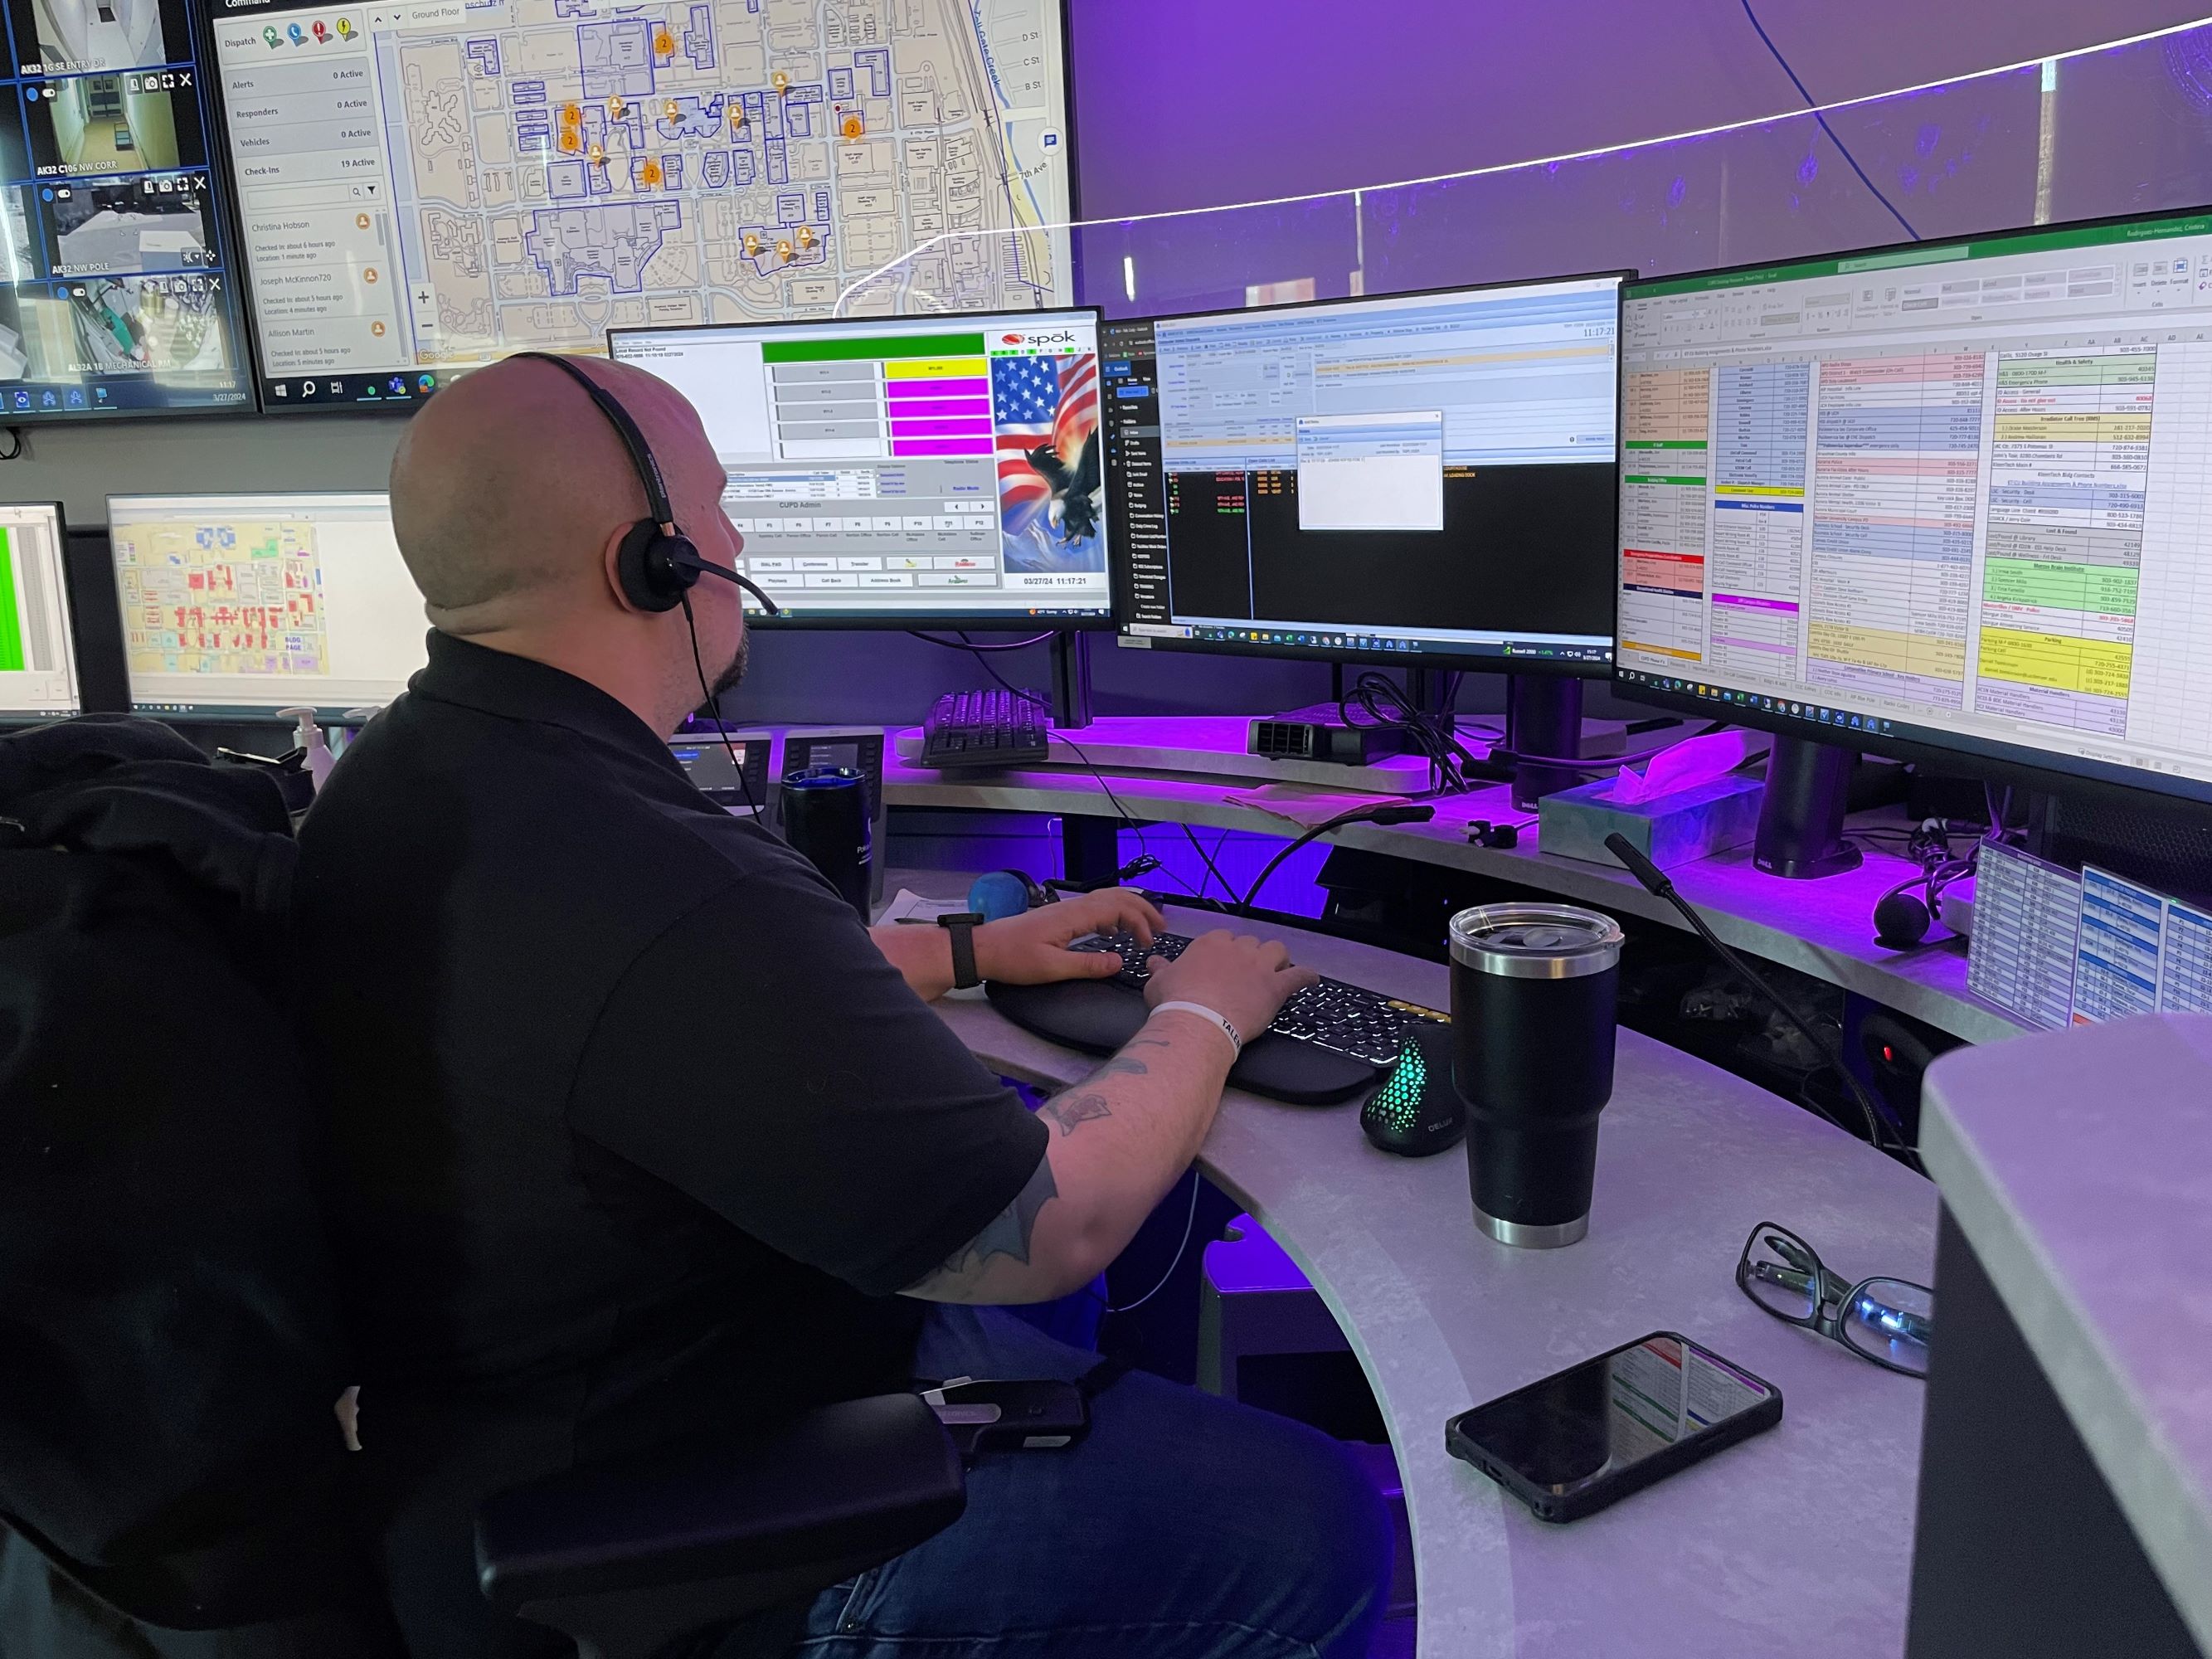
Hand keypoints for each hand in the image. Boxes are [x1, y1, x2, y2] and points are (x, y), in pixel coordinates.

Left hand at [971, 888, 1167, 985]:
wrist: (983, 948)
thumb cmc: (1013, 959)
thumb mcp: (1052, 968)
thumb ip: (1088, 965)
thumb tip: (1119, 961)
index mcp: (1073, 916)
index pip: (1117, 907)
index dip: (1140, 921)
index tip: (1148, 942)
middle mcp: (1072, 907)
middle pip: (1116, 897)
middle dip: (1142, 908)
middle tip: (1160, 927)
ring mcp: (1065, 910)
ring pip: (1105, 899)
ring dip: (1128, 909)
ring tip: (1144, 927)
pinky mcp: (1059, 917)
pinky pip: (1093, 907)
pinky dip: (1112, 913)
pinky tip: (1113, 930)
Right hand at [1144, 929, 1317, 1043]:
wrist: (1197, 1023)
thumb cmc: (1176, 1004)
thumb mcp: (1159, 983)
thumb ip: (1160, 970)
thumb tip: (1154, 962)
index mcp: (1210, 945)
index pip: (1224, 938)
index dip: (1227, 951)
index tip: (1226, 963)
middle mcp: (1237, 950)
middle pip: (1251, 943)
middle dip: (1252, 955)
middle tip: (1249, 971)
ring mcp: (1259, 966)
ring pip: (1277, 950)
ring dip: (1278, 959)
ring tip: (1277, 969)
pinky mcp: (1275, 987)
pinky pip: (1298, 975)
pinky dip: (1306, 976)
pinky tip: (1311, 979)